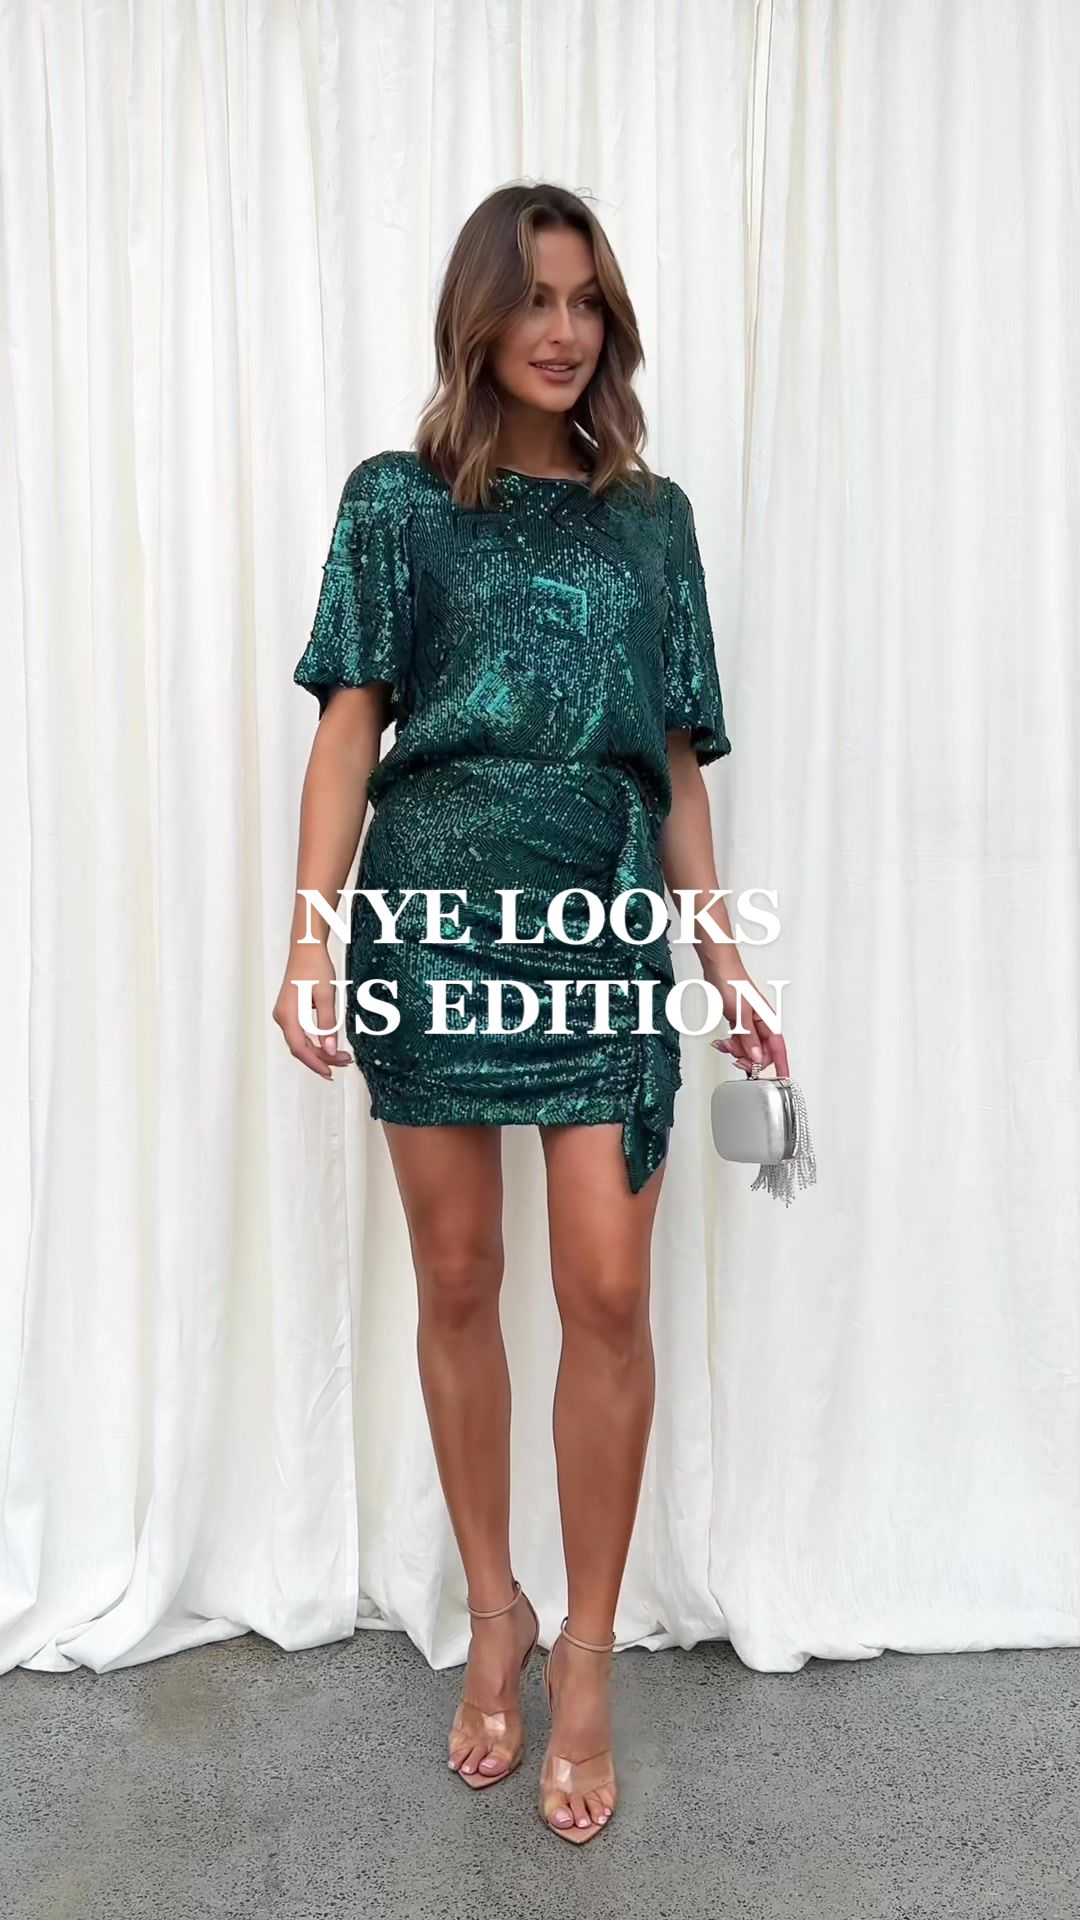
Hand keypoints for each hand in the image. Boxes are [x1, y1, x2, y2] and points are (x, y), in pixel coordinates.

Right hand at [272, 940, 354, 1077]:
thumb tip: (331, 1049)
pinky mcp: (291, 1011)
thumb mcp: (325, 996)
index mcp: (287, 1015)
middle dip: (323, 1058)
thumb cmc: (314, 967)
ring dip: (321, 1050)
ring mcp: (285, 1014)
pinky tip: (331, 1043)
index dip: (316, 1063)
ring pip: (302, 1041)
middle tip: (346, 1062)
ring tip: (343, 1056)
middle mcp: (282, 1017)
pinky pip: (302, 1032)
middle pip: (301, 1047)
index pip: (300, 1048)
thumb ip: (328, 1024)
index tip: (330, 1072)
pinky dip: (317, 1040)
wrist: (306, 948)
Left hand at [702, 961, 789, 1077]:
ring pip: (749, 1048)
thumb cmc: (733, 983)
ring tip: (725, 1045)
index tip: (783, 1080)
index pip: (779, 1049)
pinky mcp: (739, 1022)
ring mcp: (750, 1024)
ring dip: (736, 1051)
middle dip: (749, 1059)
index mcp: (768, 1021)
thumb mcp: (740, 1013)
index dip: (782, 1066)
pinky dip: (731, 1045)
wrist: (719, 969)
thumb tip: (757, 1057)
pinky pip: (739, 1041)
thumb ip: (749, 1038)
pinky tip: (723, 1043)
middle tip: (736, 1058)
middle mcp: (761, 1024)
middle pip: (762, 1053)